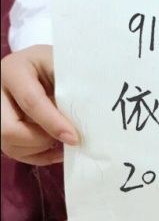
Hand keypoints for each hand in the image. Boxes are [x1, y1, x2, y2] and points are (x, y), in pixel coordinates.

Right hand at [1, 45, 79, 165]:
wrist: (42, 67)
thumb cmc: (55, 64)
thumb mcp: (63, 65)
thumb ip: (72, 85)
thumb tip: (88, 115)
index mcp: (14, 70)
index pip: (30, 101)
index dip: (53, 123)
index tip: (74, 138)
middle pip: (7, 128)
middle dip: (39, 139)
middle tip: (64, 137)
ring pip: (9, 143)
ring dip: (40, 147)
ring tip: (62, 138)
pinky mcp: (1, 128)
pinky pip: (15, 152)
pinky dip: (38, 155)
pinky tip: (56, 149)